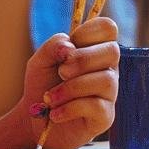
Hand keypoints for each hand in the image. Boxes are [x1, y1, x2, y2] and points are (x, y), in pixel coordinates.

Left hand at [21, 17, 118, 148]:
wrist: (35, 120)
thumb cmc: (43, 85)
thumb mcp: (40, 61)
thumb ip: (53, 46)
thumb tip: (69, 48)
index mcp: (95, 49)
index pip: (108, 28)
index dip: (88, 32)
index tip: (67, 49)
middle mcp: (107, 68)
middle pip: (113, 51)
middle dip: (82, 60)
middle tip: (61, 72)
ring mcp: (109, 93)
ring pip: (106, 80)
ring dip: (71, 88)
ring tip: (50, 98)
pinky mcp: (105, 116)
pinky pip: (97, 106)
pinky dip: (70, 108)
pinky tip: (55, 114)